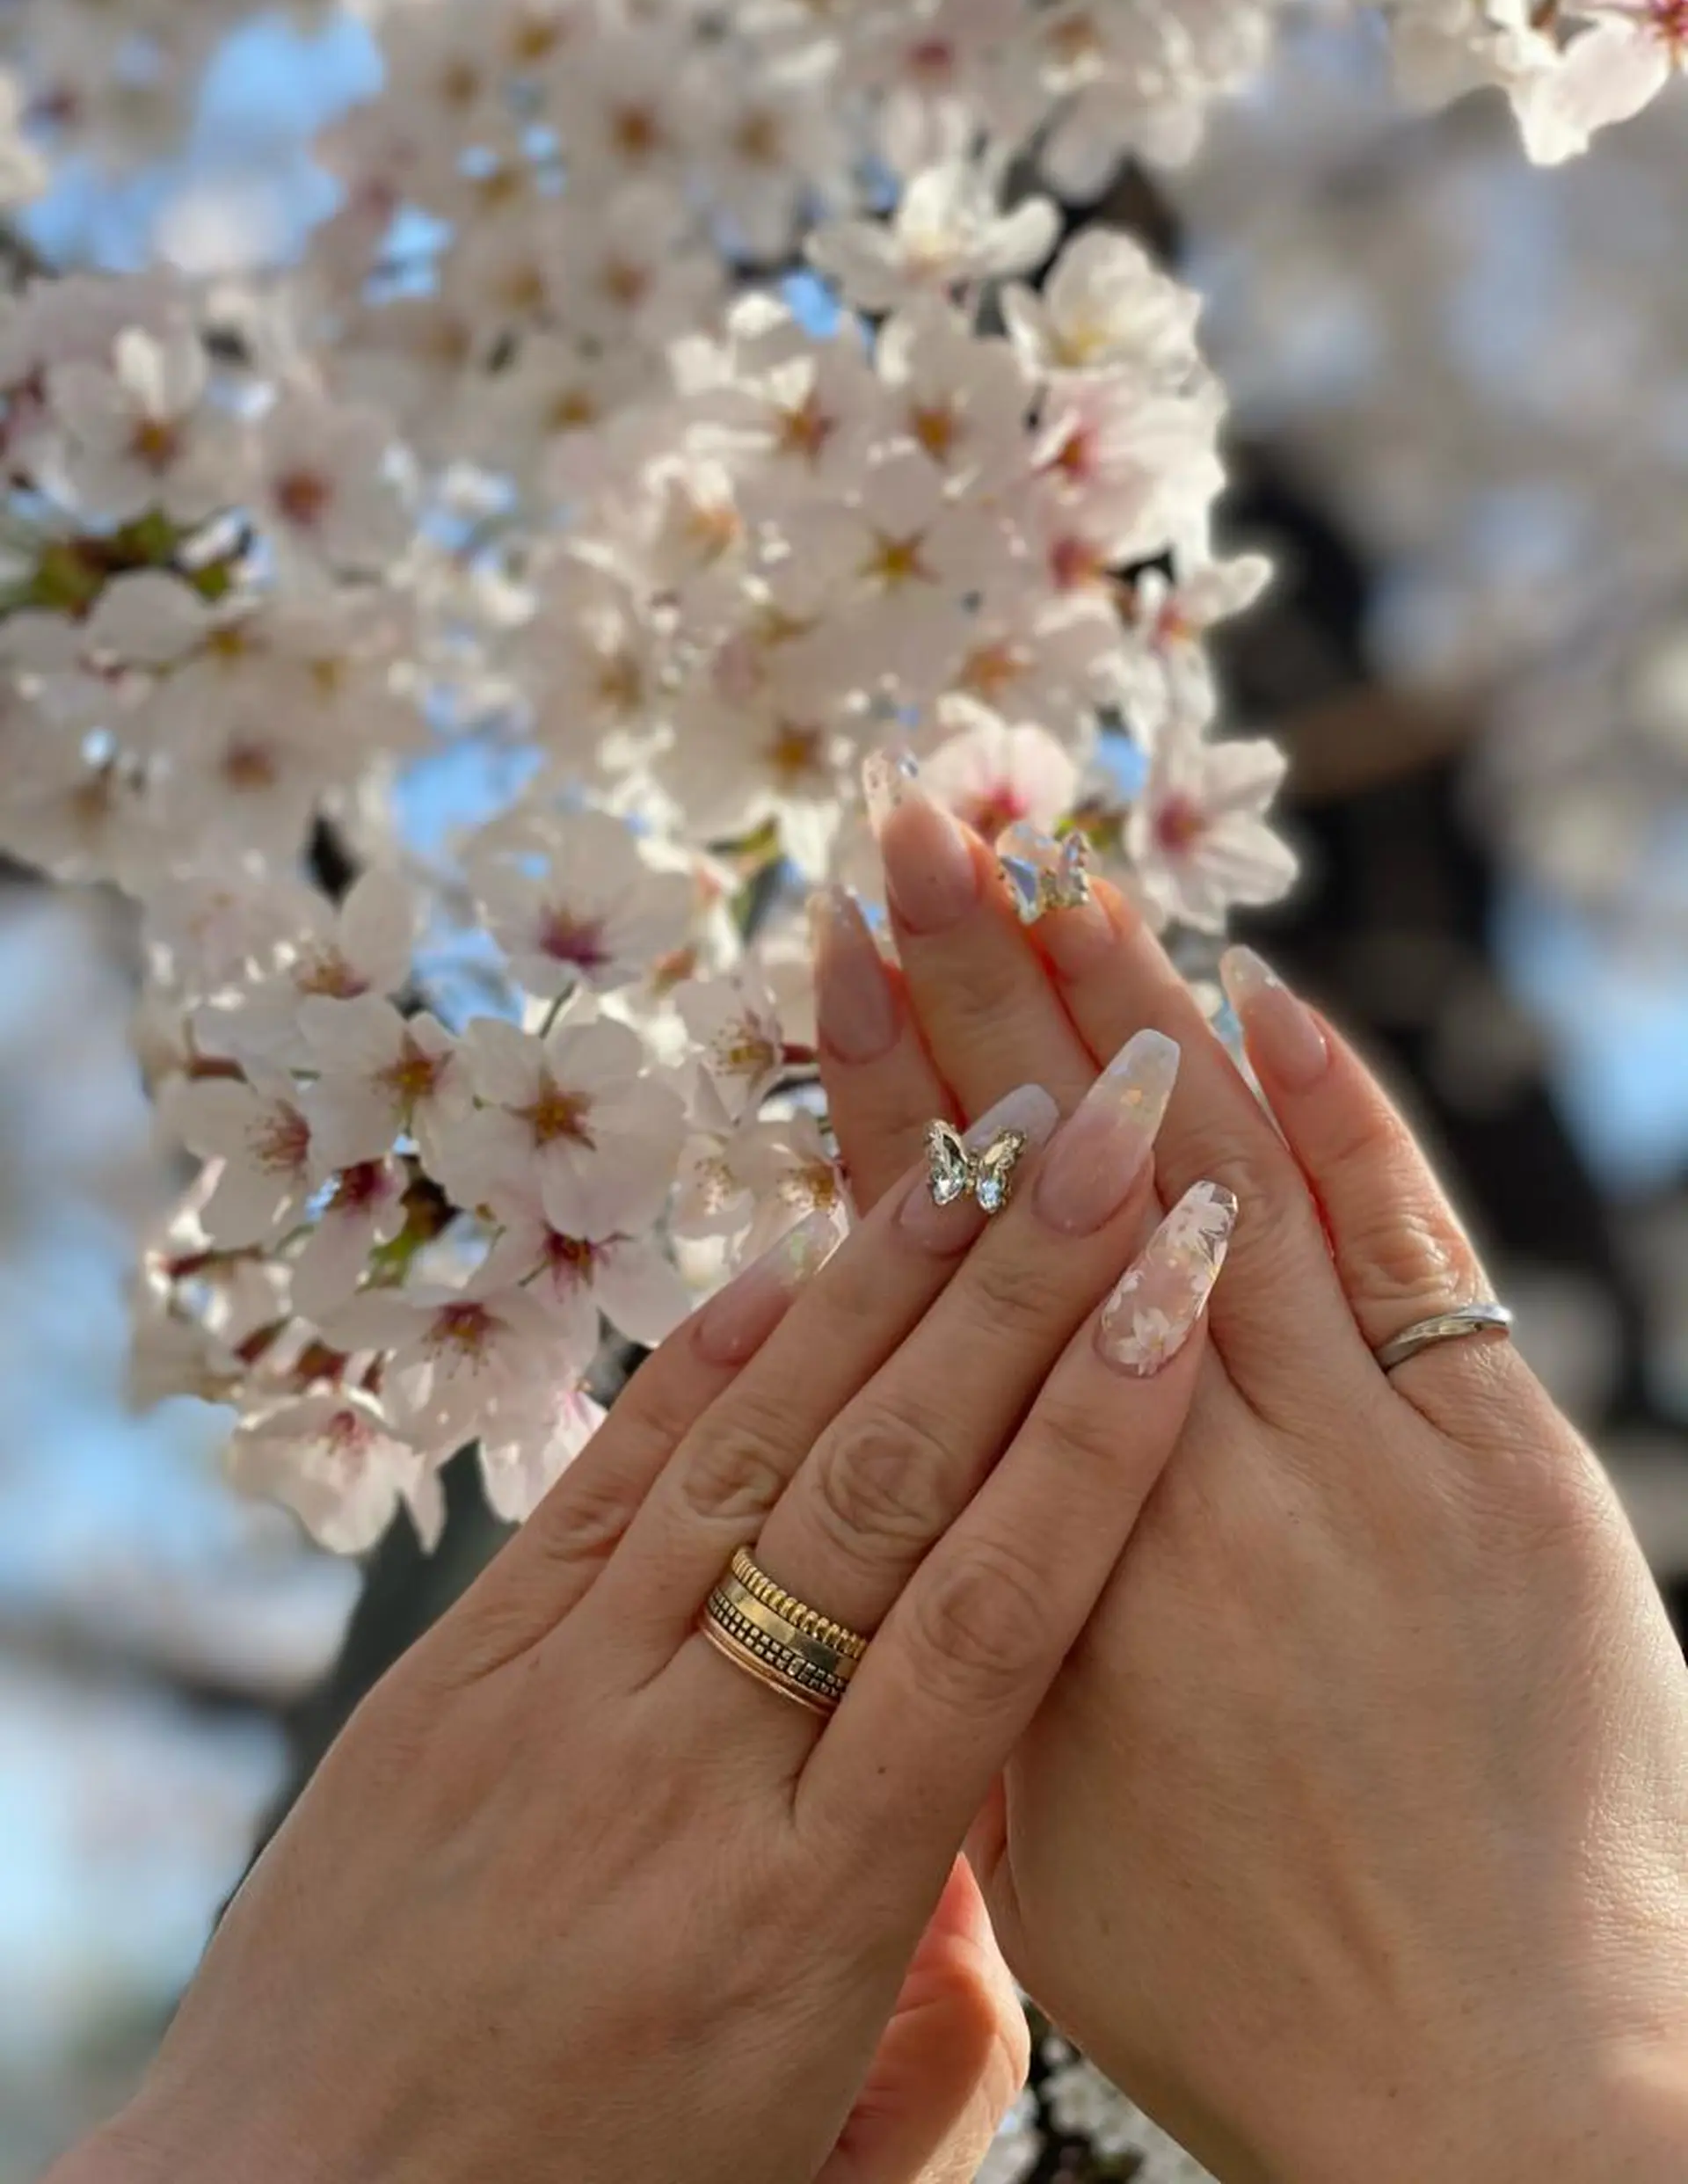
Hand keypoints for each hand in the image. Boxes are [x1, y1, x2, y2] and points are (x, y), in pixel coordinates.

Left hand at [55, 1038, 1224, 2183]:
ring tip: (973, 1150)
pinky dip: (696, 1367)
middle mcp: (690, 1773)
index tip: (1177, 1297)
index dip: (1095, 1446)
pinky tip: (775, 1268)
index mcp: (809, 1916)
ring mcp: (559, 1702)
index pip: (992, 1627)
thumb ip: (940, 2018)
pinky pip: (599, 1488)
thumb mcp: (816, 2165)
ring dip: (875, 1289)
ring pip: (750, 1454)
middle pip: (887, 1493)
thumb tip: (987, 1853)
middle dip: (1015, 1298)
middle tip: (1100, 1131)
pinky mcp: (455, 1673)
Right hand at [815, 762, 1687, 2183]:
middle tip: (923, 829)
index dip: (889, 1096)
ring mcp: (1370, 1462)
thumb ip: (980, 1637)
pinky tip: (1269, 1008)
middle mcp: (1197, 1476)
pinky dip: (1340, 1126)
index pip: (944, 1267)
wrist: (1509, 2099)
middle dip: (992, 986)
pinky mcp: (1511, 1477)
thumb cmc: (1247, 1999)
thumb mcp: (1037, 1836)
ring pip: (1232, 1179)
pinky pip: (1410, 1257)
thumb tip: (919, 1502)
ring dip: (1143, 1012)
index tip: (838, 953)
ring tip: (1062, 867)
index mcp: (1050, 1561)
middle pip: (1072, 1177)